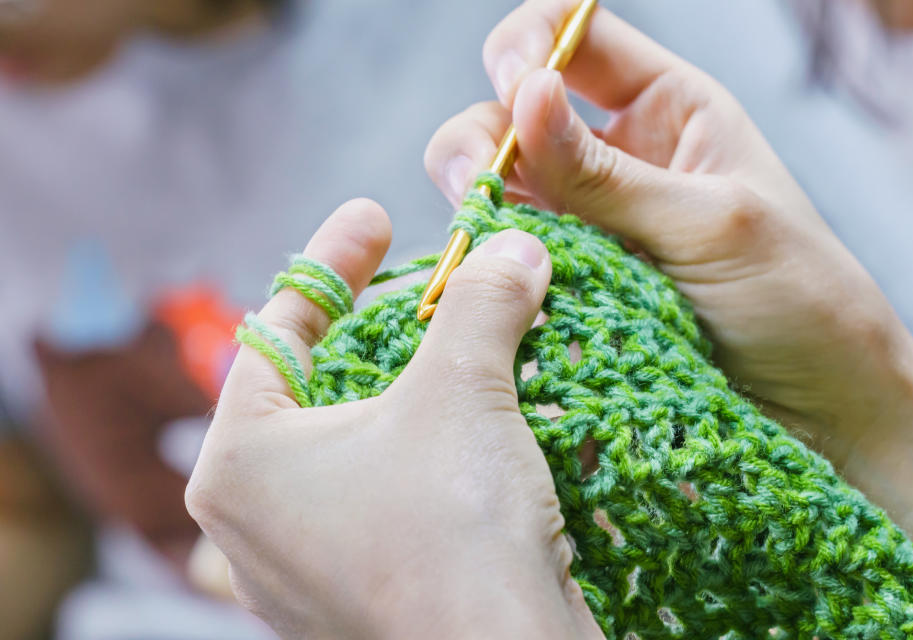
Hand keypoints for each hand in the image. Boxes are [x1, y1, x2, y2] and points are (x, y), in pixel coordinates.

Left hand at [186, 200, 601, 639]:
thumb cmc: (453, 535)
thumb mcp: (461, 391)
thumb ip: (479, 303)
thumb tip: (515, 249)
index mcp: (241, 462)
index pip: (278, 329)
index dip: (333, 262)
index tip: (374, 217)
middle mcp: (255, 521)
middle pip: (319, 387)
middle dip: (381, 331)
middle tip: (430, 285)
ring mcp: (305, 568)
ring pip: (359, 445)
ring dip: (416, 392)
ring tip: (467, 350)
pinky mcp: (361, 594)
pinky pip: (387, 497)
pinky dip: (430, 452)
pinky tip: (478, 433)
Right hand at [424, 0, 912, 584]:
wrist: (819, 408)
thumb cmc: (798, 299)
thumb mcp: (708, 223)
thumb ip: (606, 173)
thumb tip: (522, 96)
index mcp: (669, 111)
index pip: (578, 38)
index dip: (530, 43)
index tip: (511, 83)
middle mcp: (619, 159)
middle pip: (514, 112)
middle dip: (482, 134)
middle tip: (478, 182)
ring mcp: (590, 225)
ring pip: (501, 186)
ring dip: (477, 200)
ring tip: (483, 234)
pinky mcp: (572, 287)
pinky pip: (509, 259)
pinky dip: (488, 264)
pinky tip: (490, 283)